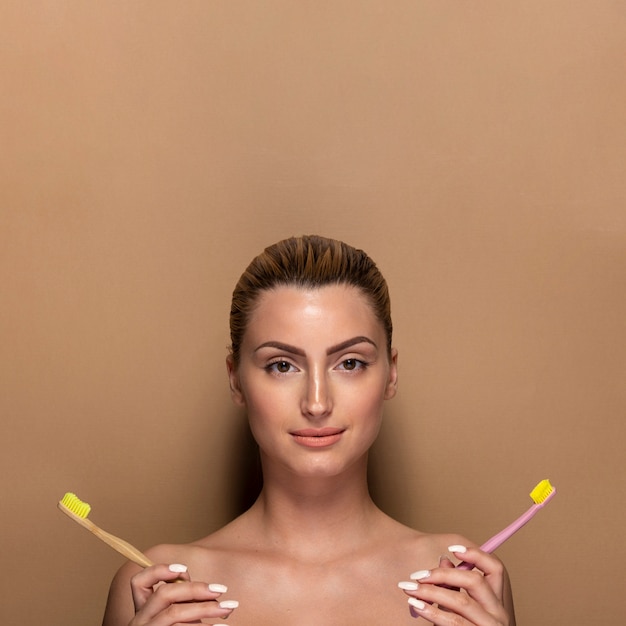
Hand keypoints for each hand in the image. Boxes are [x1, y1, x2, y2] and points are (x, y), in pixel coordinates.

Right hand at [129, 563, 238, 624]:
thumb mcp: (174, 615)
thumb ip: (181, 598)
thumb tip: (202, 584)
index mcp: (143, 608)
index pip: (138, 582)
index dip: (159, 571)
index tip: (184, 568)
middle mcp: (140, 620)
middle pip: (164, 594)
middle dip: (195, 588)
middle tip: (221, 590)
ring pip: (174, 614)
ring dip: (205, 609)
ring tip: (227, 609)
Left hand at [398, 545, 514, 624]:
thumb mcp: (466, 609)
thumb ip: (456, 585)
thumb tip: (444, 560)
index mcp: (498, 601)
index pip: (496, 568)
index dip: (476, 554)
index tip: (452, 548)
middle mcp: (499, 614)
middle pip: (475, 582)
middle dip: (443, 574)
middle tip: (418, 575)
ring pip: (461, 602)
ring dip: (431, 592)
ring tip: (410, 589)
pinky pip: (453, 622)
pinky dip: (432, 612)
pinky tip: (418, 606)